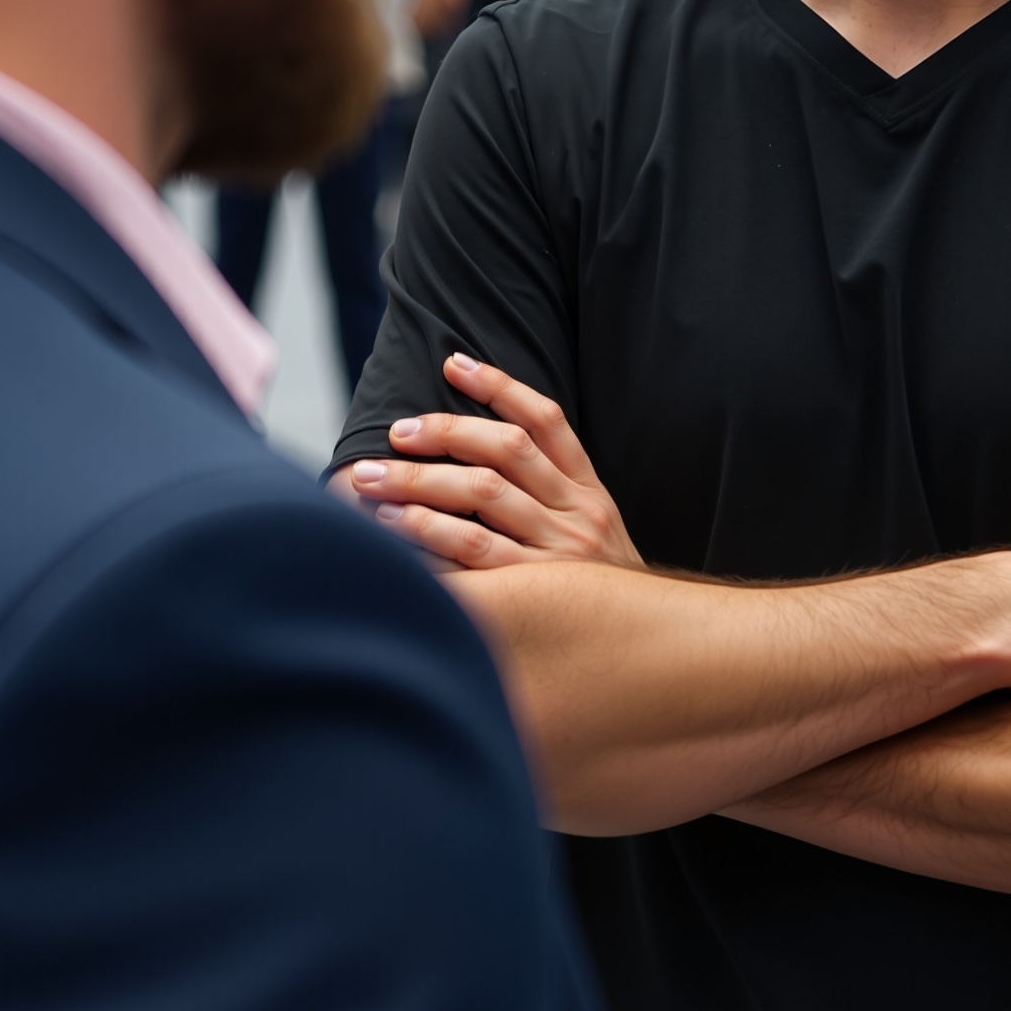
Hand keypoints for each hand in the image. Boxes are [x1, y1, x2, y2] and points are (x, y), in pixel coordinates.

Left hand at [334, 354, 643, 571]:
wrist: (640, 647)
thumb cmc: (594, 587)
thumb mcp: (591, 530)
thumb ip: (550, 492)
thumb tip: (478, 447)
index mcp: (589, 492)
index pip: (547, 422)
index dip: (499, 388)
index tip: (453, 364)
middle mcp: (578, 514)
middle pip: (506, 452)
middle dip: (445, 433)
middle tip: (397, 433)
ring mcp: (557, 554)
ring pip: (482, 497)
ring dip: (419, 481)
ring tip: (371, 478)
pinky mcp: (533, 593)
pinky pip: (472, 552)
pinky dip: (426, 533)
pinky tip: (390, 526)